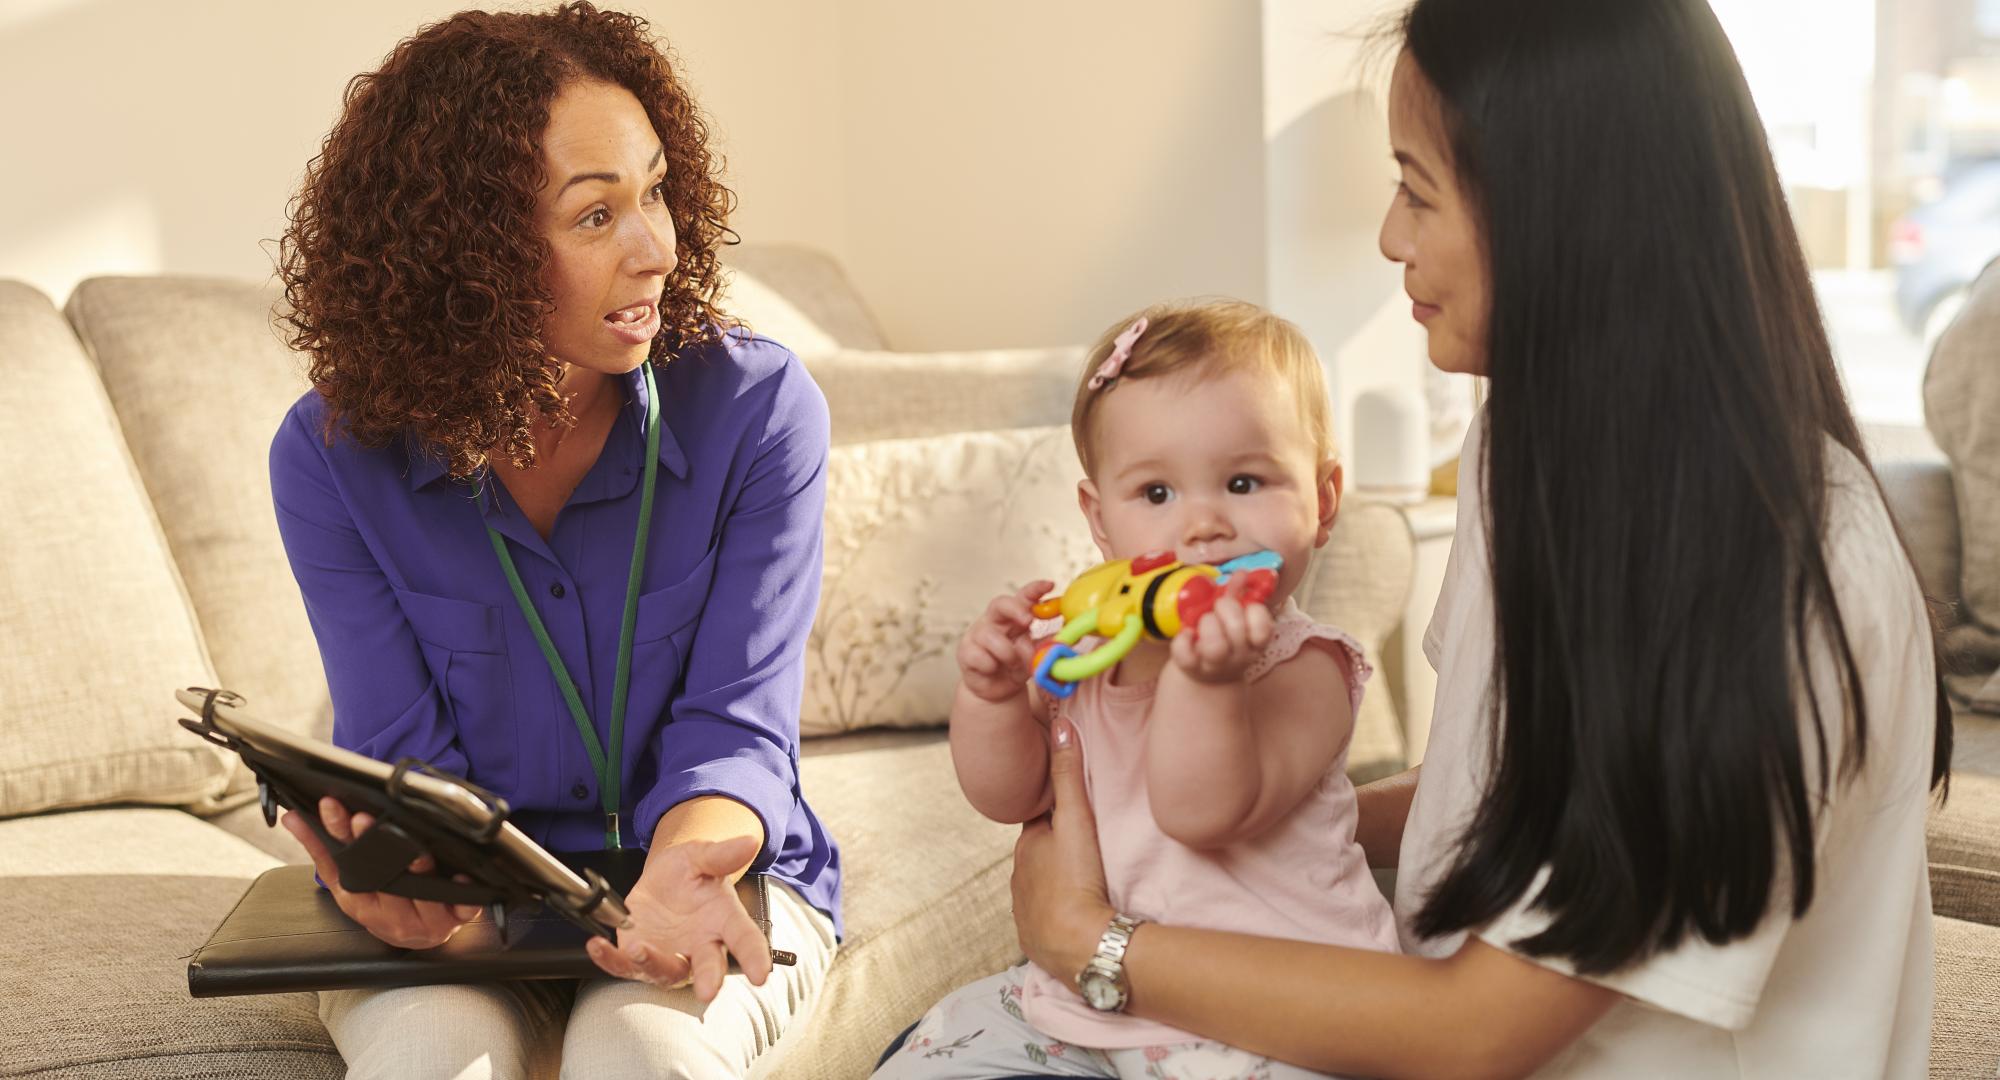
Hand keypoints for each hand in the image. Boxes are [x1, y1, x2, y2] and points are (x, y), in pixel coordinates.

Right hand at [281, 797, 481, 949]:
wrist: (418, 937)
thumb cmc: (382, 905)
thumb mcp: (347, 883)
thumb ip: (321, 849)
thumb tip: (293, 818)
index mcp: (361, 903)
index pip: (348, 867)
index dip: (342, 838)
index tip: (341, 812)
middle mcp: (391, 915)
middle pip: (384, 880)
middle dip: (375, 847)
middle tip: (367, 820)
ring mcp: (426, 920)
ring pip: (420, 894)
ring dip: (418, 871)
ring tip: (415, 852)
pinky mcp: (457, 919)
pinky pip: (464, 909)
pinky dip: (464, 896)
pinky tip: (462, 878)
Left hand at [583, 835, 772, 1001]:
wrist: (661, 881)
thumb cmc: (688, 873)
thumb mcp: (701, 857)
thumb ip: (722, 854)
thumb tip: (750, 842)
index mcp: (723, 921)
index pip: (744, 940)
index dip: (754, 957)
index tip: (761, 974)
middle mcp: (700, 946)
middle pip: (708, 966)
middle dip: (708, 978)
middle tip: (708, 989)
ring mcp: (669, 955)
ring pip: (665, 971)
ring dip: (653, 964)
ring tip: (640, 949)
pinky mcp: (637, 958)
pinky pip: (623, 965)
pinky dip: (610, 959)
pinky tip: (598, 945)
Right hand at [957, 579, 1055, 702]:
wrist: (997, 691)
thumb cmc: (1016, 667)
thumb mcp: (1034, 655)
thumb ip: (1045, 645)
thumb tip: (1064, 636)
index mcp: (1013, 618)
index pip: (1023, 597)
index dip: (1035, 589)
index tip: (1050, 585)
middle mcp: (994, 621)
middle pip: (1000, 603)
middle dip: (1015, 609)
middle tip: (1029, 621)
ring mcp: (977, 635)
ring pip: (990, 635)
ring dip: (1007, 652)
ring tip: (1012, 664)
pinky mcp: (965, 652)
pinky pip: (980, 656)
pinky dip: (991, 666)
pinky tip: (992, 670)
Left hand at [1012, 717, 1114, 979]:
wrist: (1080, 945)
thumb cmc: (1076, 879)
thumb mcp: (1076, 820)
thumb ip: (1069, 775)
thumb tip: (1059, 724)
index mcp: (1027, 845)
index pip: (1040, 820)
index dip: (1054, 812)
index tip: (1072, 809)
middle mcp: (1019, 876)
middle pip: (1040, 853)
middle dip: (1056, 848)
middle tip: (1085, 846)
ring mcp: (1024, 909)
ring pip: (1041, 885)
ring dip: (1057, 881)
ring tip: (1083, 881)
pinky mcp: (1034, 938)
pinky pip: (1044, 917)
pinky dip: (1056, 912)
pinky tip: (1075, 913)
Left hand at [1170, 587, 1273, 684]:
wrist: (1206, 673)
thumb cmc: (1224, 638)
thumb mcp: (1236, 618)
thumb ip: (1239, 595)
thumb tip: (1242, 574)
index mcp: (1254, 643)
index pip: (1264, 629)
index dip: (1253, 612)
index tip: (1243, 605)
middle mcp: (1238, 656)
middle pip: (1237, 630)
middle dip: (1225, 609)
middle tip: (1218, 606)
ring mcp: (1215, 665)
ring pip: (1215, 647)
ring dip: (1207, 625)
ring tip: (1202, 621)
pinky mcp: (1191, 668)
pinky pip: (1186, 654)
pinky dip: (1183, 639)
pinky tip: (1187, 633)